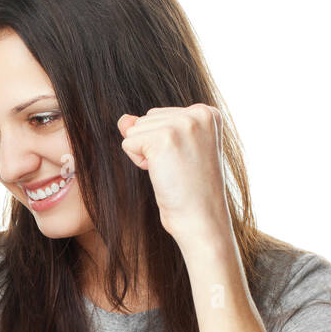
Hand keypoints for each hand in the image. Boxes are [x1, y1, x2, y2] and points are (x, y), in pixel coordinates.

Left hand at [117, 104, 231, 247]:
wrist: (201, 218)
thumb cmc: (190, 189)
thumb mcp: (174, 150)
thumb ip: (150, 128)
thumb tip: (123, 120)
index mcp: (207, 113)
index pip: (159, 115)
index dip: (163, 143)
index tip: (184, 160)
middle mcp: (198, 113)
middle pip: (145, 119)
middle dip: (152, 147)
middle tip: (177, 168)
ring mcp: (182, 124)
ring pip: (134, 130)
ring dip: (145, 155)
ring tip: (171, 171)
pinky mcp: (164, 139)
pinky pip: (128, 143)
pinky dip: (138, 162)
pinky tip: (162, 174)